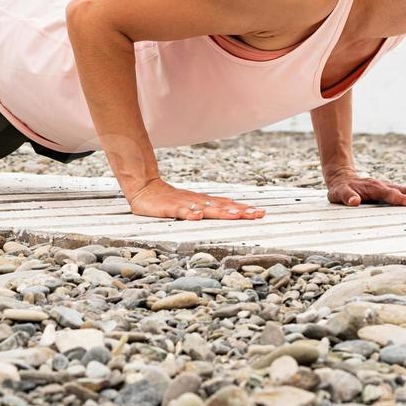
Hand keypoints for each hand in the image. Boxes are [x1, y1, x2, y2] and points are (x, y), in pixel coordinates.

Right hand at [127, 179, 265, 220]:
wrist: (145, 188)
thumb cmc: (170, 200)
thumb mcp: (193, 204)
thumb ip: (211, 207)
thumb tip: (234, 209)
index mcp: (204, 202)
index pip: (227, 205)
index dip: (244, 209)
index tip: (261, 213)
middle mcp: (197, 201)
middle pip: (222, 206)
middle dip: (240, 211)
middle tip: (256, 214)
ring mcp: (184, 203)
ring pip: (205, 208)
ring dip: (220, 211)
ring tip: (235, 215)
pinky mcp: (168, 207)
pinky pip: (179, 211)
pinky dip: (189, 213)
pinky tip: (197, 216)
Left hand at [326, 173, 405, 207]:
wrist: (342, 175)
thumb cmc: (341, 188)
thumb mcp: (338, 193)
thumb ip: (347, 197)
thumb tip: (355, 201)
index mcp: (374, 188)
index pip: (391, 194)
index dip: (403, 199)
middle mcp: (385, 185)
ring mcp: (389, 186)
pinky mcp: (392, 189)